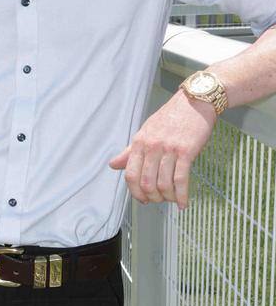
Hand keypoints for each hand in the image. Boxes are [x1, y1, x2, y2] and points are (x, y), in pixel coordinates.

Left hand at [109, 90, 216, 208]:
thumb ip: (129, 151)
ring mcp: (169, 149)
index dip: (135, 192)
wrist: (194, 102)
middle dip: (153, 197)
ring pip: (163, 184)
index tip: (143, 199)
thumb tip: (112, 165)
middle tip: (159, 200)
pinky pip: (181, 179)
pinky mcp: (187, 151)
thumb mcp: (145, 131)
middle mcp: (152, 146)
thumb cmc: (170, 118)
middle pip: (146, 183)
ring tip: (172, 199)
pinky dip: (182, 196)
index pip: (130, 174)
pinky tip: (183, 203)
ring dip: (167, 198)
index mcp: (139, 142)